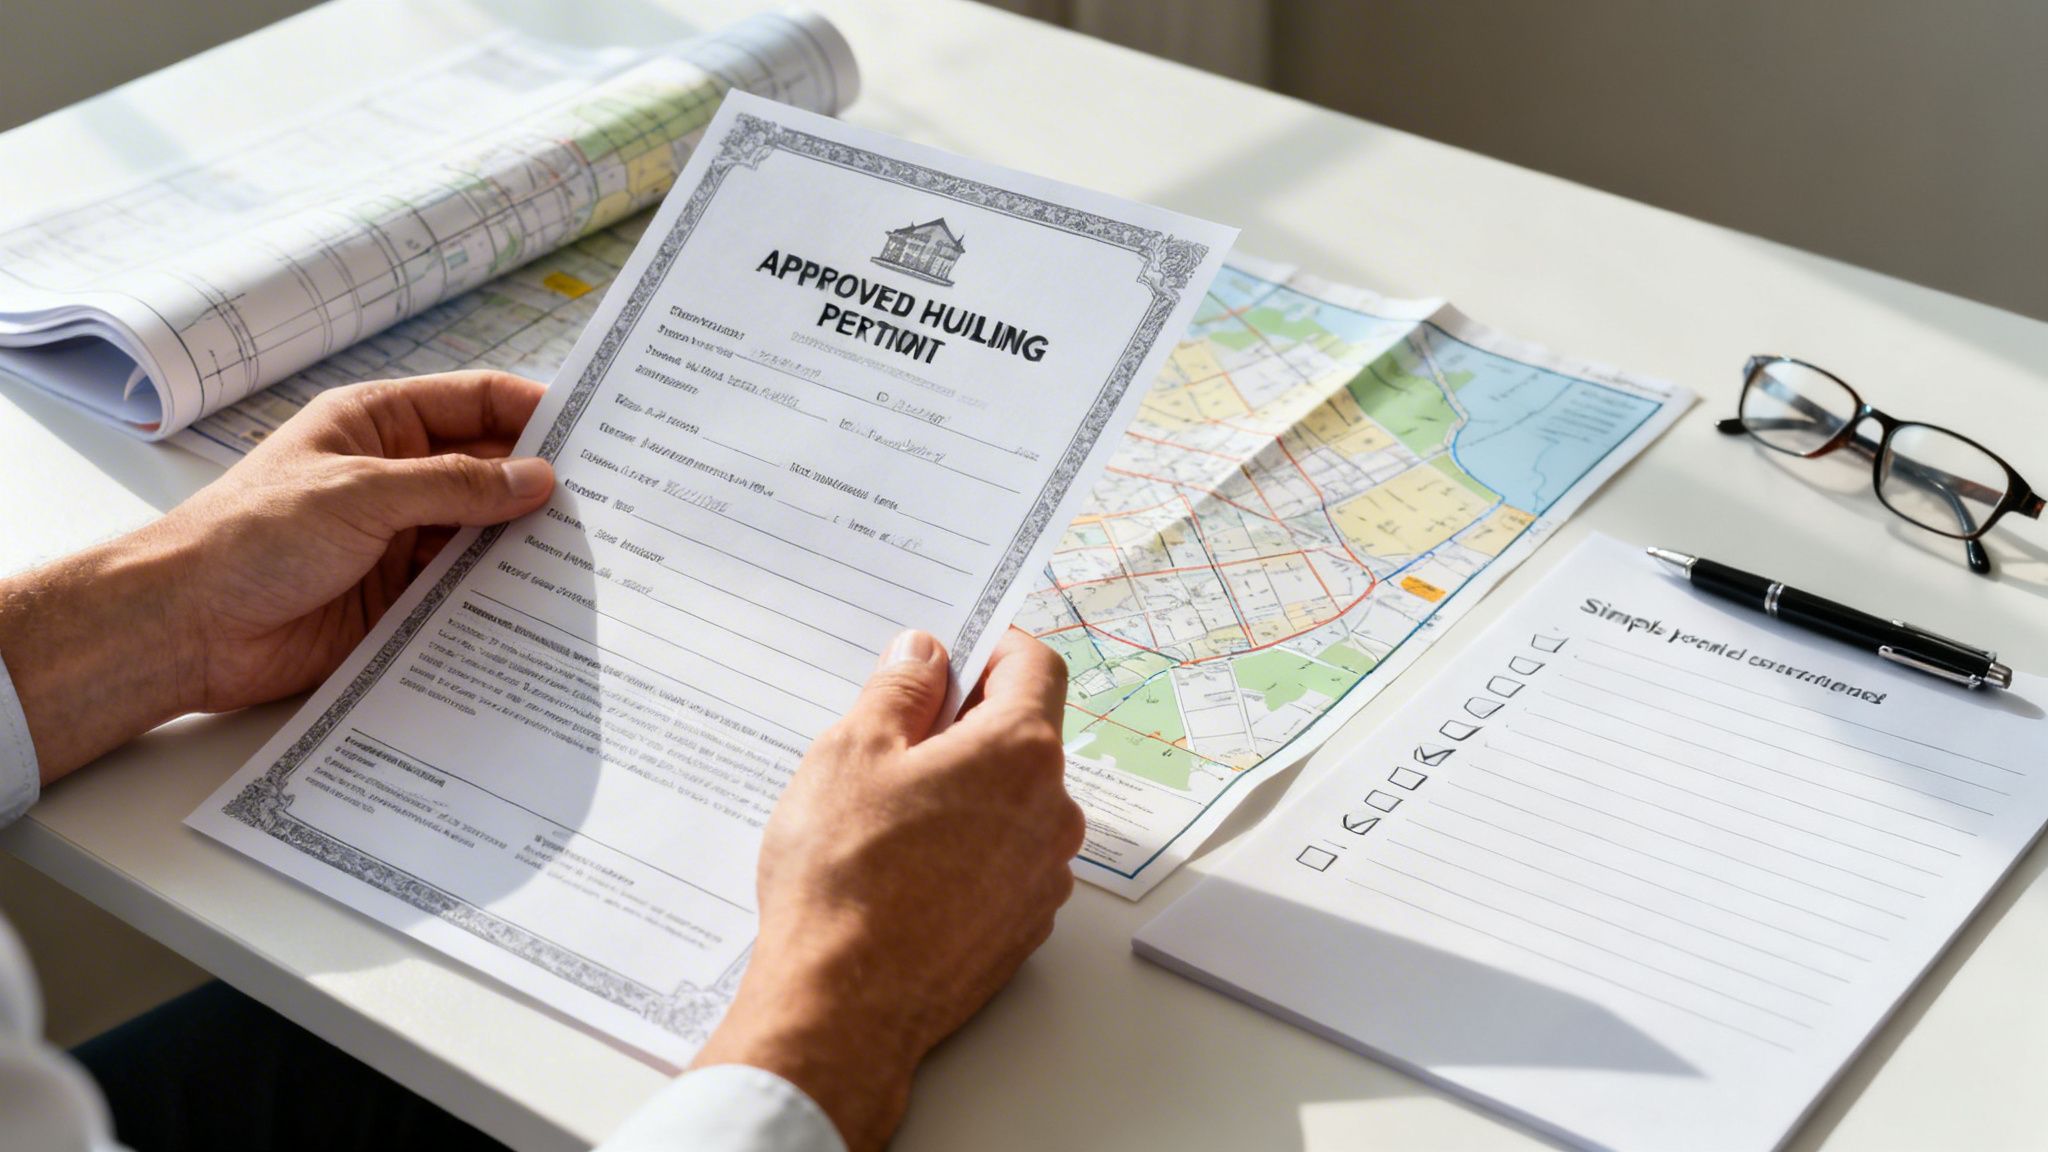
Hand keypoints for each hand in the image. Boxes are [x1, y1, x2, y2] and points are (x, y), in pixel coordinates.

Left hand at [0, 371, 553, 780]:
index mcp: (379, 425)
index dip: (535, 411)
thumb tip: (539, 479)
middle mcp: (398, 478)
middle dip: (543, 484)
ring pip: (484, 535)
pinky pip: (466, 592)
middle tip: (613, 501)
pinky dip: (502, 595)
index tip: (598, 428)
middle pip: (489, 471)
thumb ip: (455, 486)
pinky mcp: (401, 600)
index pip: (475, 404)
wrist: (186, 628)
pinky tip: (545, 603)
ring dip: (527, 544)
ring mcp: (401, 540)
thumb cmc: (251, 537)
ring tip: (595, 555)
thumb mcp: (362, 494)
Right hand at [690, 627, 1083, 1150]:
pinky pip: (1004, 860)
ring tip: (888, 812)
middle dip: (967, 724)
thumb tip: (923, 655)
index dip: (993, 646)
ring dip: (966, 789)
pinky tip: (905, 866)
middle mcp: (1052, 813)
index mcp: (1021, 753)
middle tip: (896, 737)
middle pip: (1025, 736)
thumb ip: (899, 689)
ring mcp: (1044, 876)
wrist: (843, 1006)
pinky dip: (967, 847)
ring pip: (1013, 802)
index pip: (1036, 666)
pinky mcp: (1023, 925)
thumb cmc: (844, 877)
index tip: (953, 651)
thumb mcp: (851, 752)